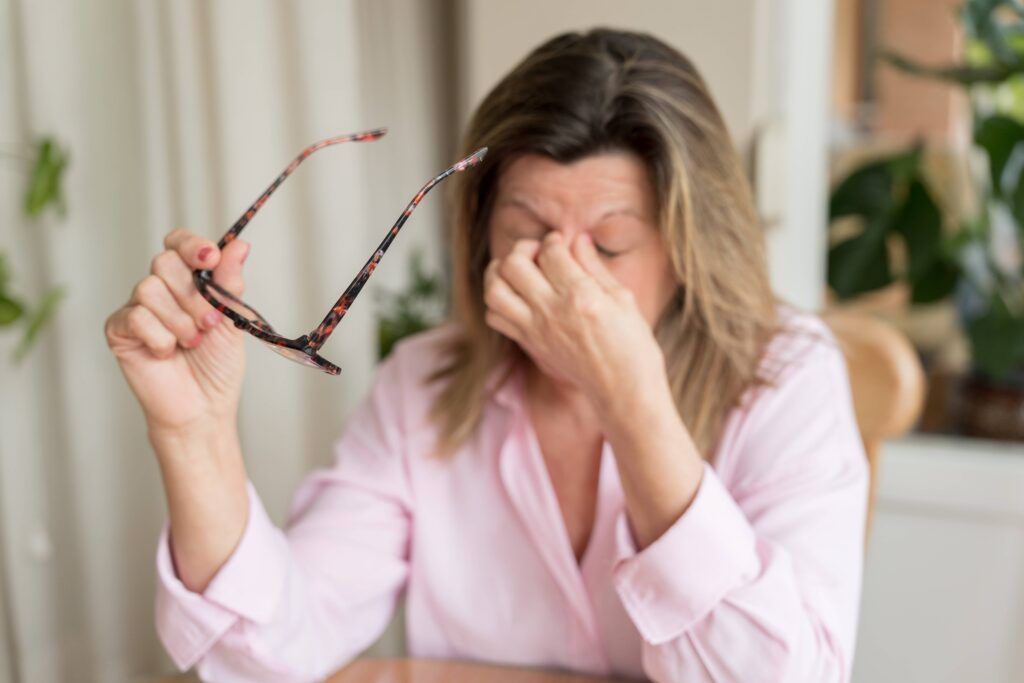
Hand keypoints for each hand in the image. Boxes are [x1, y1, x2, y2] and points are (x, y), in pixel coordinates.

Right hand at [105, 229, 249, 434]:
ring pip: (149, 288)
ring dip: (179, 320)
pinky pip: (136, 317)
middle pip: (164, 262)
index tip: (210, 258)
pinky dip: (160, 337)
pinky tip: (167, 353)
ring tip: (191, 343)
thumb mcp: (232, 319)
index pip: (178, 244)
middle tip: (209, 323)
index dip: (192, 245)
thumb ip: (230, 282)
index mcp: (187, 282)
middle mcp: (160, 290)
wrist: (204, 406)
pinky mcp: (119, 330)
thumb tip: (240, 244)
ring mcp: (137, 308)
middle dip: (193, 295)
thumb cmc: (218, 365)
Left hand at [483, 231, 667, 415]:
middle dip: (523, 249)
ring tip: (517, 270)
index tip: (562, 244)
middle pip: (514, 264)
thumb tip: (577, 238)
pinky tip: (516, 297)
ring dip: (500, 273)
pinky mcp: (529, 344)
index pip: (550, 250)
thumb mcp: (622, 298)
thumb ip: (594, 266)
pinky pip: (495, 316)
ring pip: (494, 290)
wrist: (622, 389)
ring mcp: (536, 329)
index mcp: (580, 295)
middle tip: (537, 253)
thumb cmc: (632, 344)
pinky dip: (498, 301)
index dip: (554, 239)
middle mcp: (552, 311)